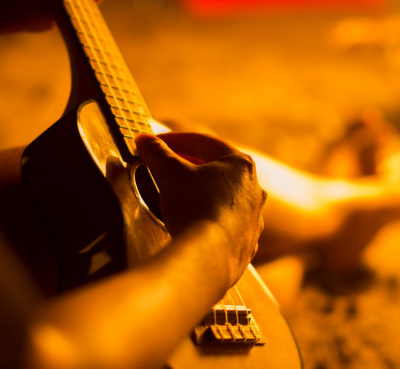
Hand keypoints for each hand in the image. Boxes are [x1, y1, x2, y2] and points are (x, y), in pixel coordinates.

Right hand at [135, 133, 266, 283]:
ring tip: (176, 196)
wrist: (208, 258)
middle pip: (216, 169)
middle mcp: (253, 189)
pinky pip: (224, 225)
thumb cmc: (195, 209)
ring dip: (200, 193)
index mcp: (240, 165)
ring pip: (222, 198)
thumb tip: (146, 141)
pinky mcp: (246, 242)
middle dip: (187, 166)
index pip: (203, 143)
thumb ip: (157, 153)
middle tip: (163, 166)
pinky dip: (207, 219)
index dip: (174, 140)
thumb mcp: (170, 173)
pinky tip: (192, 223)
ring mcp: (253, 217)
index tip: (155, 143)